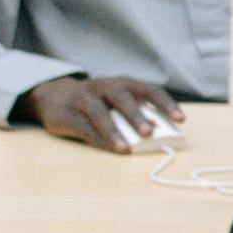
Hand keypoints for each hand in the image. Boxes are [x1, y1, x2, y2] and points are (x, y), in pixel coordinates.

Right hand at [19, 75, 186, 153]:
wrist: (51, 96)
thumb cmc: (95, 103)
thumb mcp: (116, 103)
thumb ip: (135, 113)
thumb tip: (160, 132)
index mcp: (120, 83)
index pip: (147, 89)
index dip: (165, 103)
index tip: (180, 119)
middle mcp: (102, 87)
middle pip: (121, 96)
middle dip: (137, 114)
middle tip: (150, 132)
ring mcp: (81, 99)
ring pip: (98, 112)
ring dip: (113, 130)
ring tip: (126, 148)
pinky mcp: (65, 114)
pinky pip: (83, 127)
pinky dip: (98, 139)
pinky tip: (110, 149)